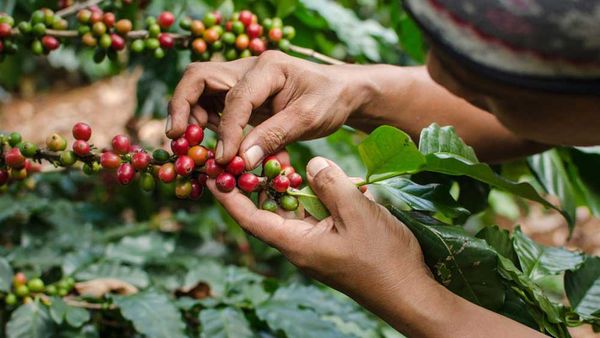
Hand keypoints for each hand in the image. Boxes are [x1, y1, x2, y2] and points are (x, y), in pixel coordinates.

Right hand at [167, 51, 374, 168]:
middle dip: (183, 107)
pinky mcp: (242, 95)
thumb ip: (274, 137)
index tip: (225, 159)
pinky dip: (208, 125)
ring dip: (192, 117)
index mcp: (268, 68)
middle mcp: (248, 68)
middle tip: (177, 139)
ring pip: (200, 91)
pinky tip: (216, 145)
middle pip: (199, 78)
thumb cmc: (330, 100)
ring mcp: (242, 80)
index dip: (227, 130)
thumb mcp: (309, 119)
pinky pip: (214, 106)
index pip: (235, 97)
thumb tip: (240, 161)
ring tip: (194, 146)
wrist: (342, 92)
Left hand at [207, 156, 431, 299]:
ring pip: (293, 211)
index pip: (250, 218)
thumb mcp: (356, 213)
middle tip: (248, 153)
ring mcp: (317, 245)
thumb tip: (310, 164)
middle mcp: (300, 245)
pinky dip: (313, 196)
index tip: (211, 174)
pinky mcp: (332, 243)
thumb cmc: (383, 258)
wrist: (410, 291)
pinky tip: (322, 178)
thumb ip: (330, 184)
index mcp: (296, 243)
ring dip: (288, 187)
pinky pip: (314, 215)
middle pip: (268, 211)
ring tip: (281, 159)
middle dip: (257, 183)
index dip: (229, 196)